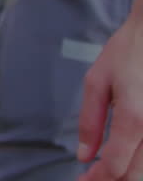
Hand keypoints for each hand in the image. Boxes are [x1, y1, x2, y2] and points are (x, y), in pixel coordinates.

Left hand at [77, 15, 142, 179]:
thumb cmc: (128, 52)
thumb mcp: (97, 81)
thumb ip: (89, 121)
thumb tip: (83, 155)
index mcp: (135, 118)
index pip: (115, 165)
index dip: (97, 179)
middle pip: (136, 175)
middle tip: (93, 179)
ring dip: (128, 175)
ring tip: (106, 171)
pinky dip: (142, 163)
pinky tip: (127, 158)